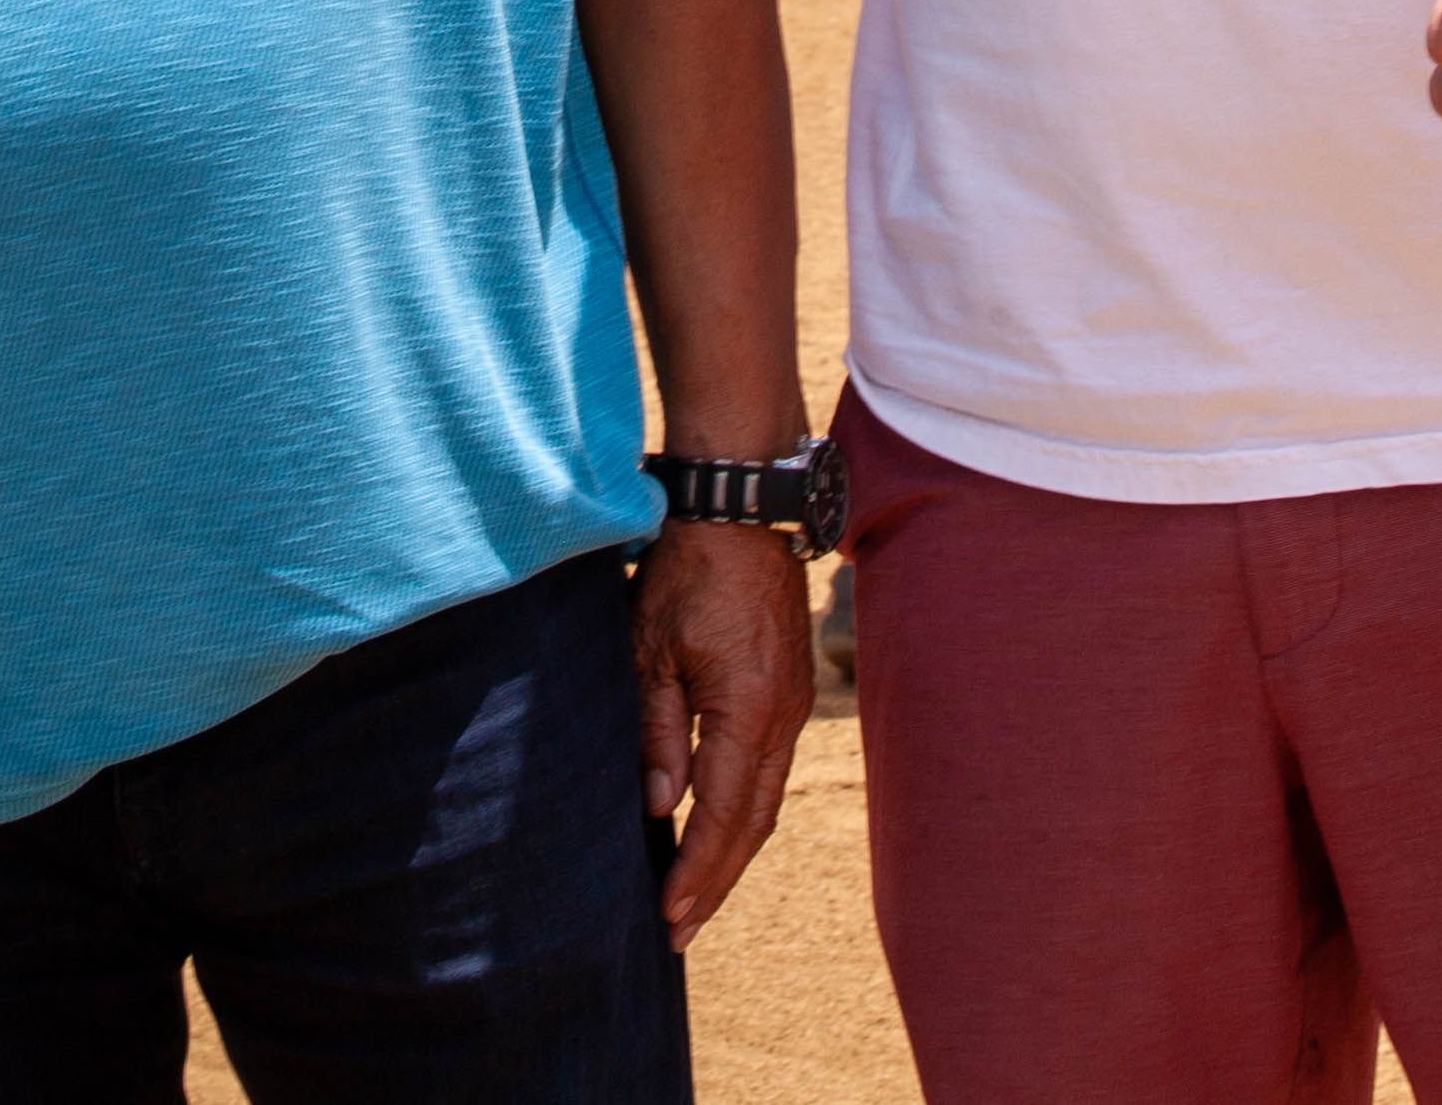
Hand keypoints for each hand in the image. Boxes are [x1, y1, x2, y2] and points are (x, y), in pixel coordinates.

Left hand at [628, 521, 807, 948]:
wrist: (739, 510)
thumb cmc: (684, 571)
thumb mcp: (649, 648)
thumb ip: (656, 729)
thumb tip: (663, 807)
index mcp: (747, 710)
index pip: (722, 814)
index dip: (697, 871)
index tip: (670, 916)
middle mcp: (782, 716)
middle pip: (754, 822)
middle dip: (717, 881)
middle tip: (679, 931)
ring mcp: (791, 704)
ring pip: (766, 799)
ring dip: (733, 852)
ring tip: (696, 896)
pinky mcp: (786, 690)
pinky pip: (769, 769)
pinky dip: (744, 810)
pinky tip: (719, 829)